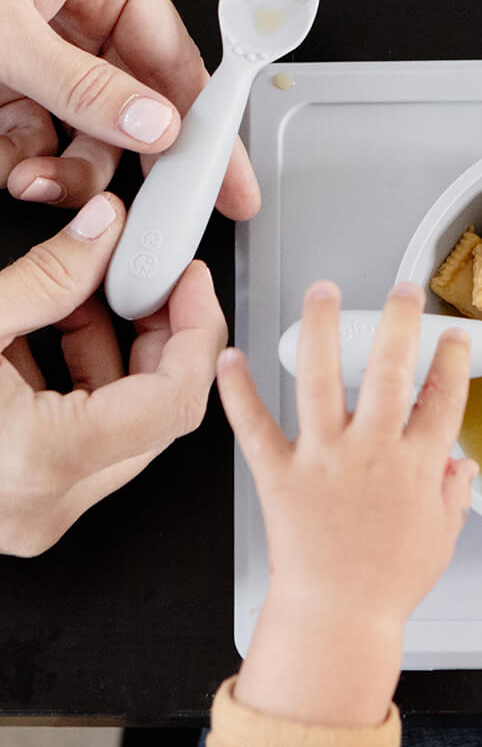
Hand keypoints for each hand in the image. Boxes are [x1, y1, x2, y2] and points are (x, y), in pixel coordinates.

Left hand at [0, 0, 257, 214]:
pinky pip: (42, 132)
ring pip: (90, 129)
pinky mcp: (7, 71)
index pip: (178, 58)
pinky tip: (14, 167)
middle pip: (136, 103)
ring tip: (35, 179)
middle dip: (119, 158)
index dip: (207, 126)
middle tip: (137, 208)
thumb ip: (84, 87)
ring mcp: (41, 39)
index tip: (226, 180)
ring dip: (67, 168)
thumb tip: (156, 127)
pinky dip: (29, 161)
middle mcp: (77, 0)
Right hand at [1, 194, 227, 556]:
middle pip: (157, 415)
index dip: (198, 332)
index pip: (176, 399)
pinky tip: (53, 336)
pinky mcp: (18, 508)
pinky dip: (81, 389)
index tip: (191, 285)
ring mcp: (33, 514)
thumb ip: (48, 276)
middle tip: (150, 282)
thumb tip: (103, 231)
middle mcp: (44, 504)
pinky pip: (84, 446)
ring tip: (89, 298)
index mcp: (40, 461)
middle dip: (160, 339)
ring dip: (118, 359)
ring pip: (124, 431)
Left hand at [218, 279, 475, 724]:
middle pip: (391, 371)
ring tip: (323, 293)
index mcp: (416, 466)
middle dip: (399, 322)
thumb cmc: (387, 585)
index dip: (452, 360)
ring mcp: (324, 460)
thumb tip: (465, 467)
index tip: (453, 336)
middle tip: (401, 293)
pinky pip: (255, 426)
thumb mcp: (440, 538)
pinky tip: (232, 359)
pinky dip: (239, 391)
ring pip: (322, 379)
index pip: (443, 398)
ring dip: (322, 330)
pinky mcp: (280, 475)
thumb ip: (454, 495)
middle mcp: (372, 452)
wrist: (336, 619)